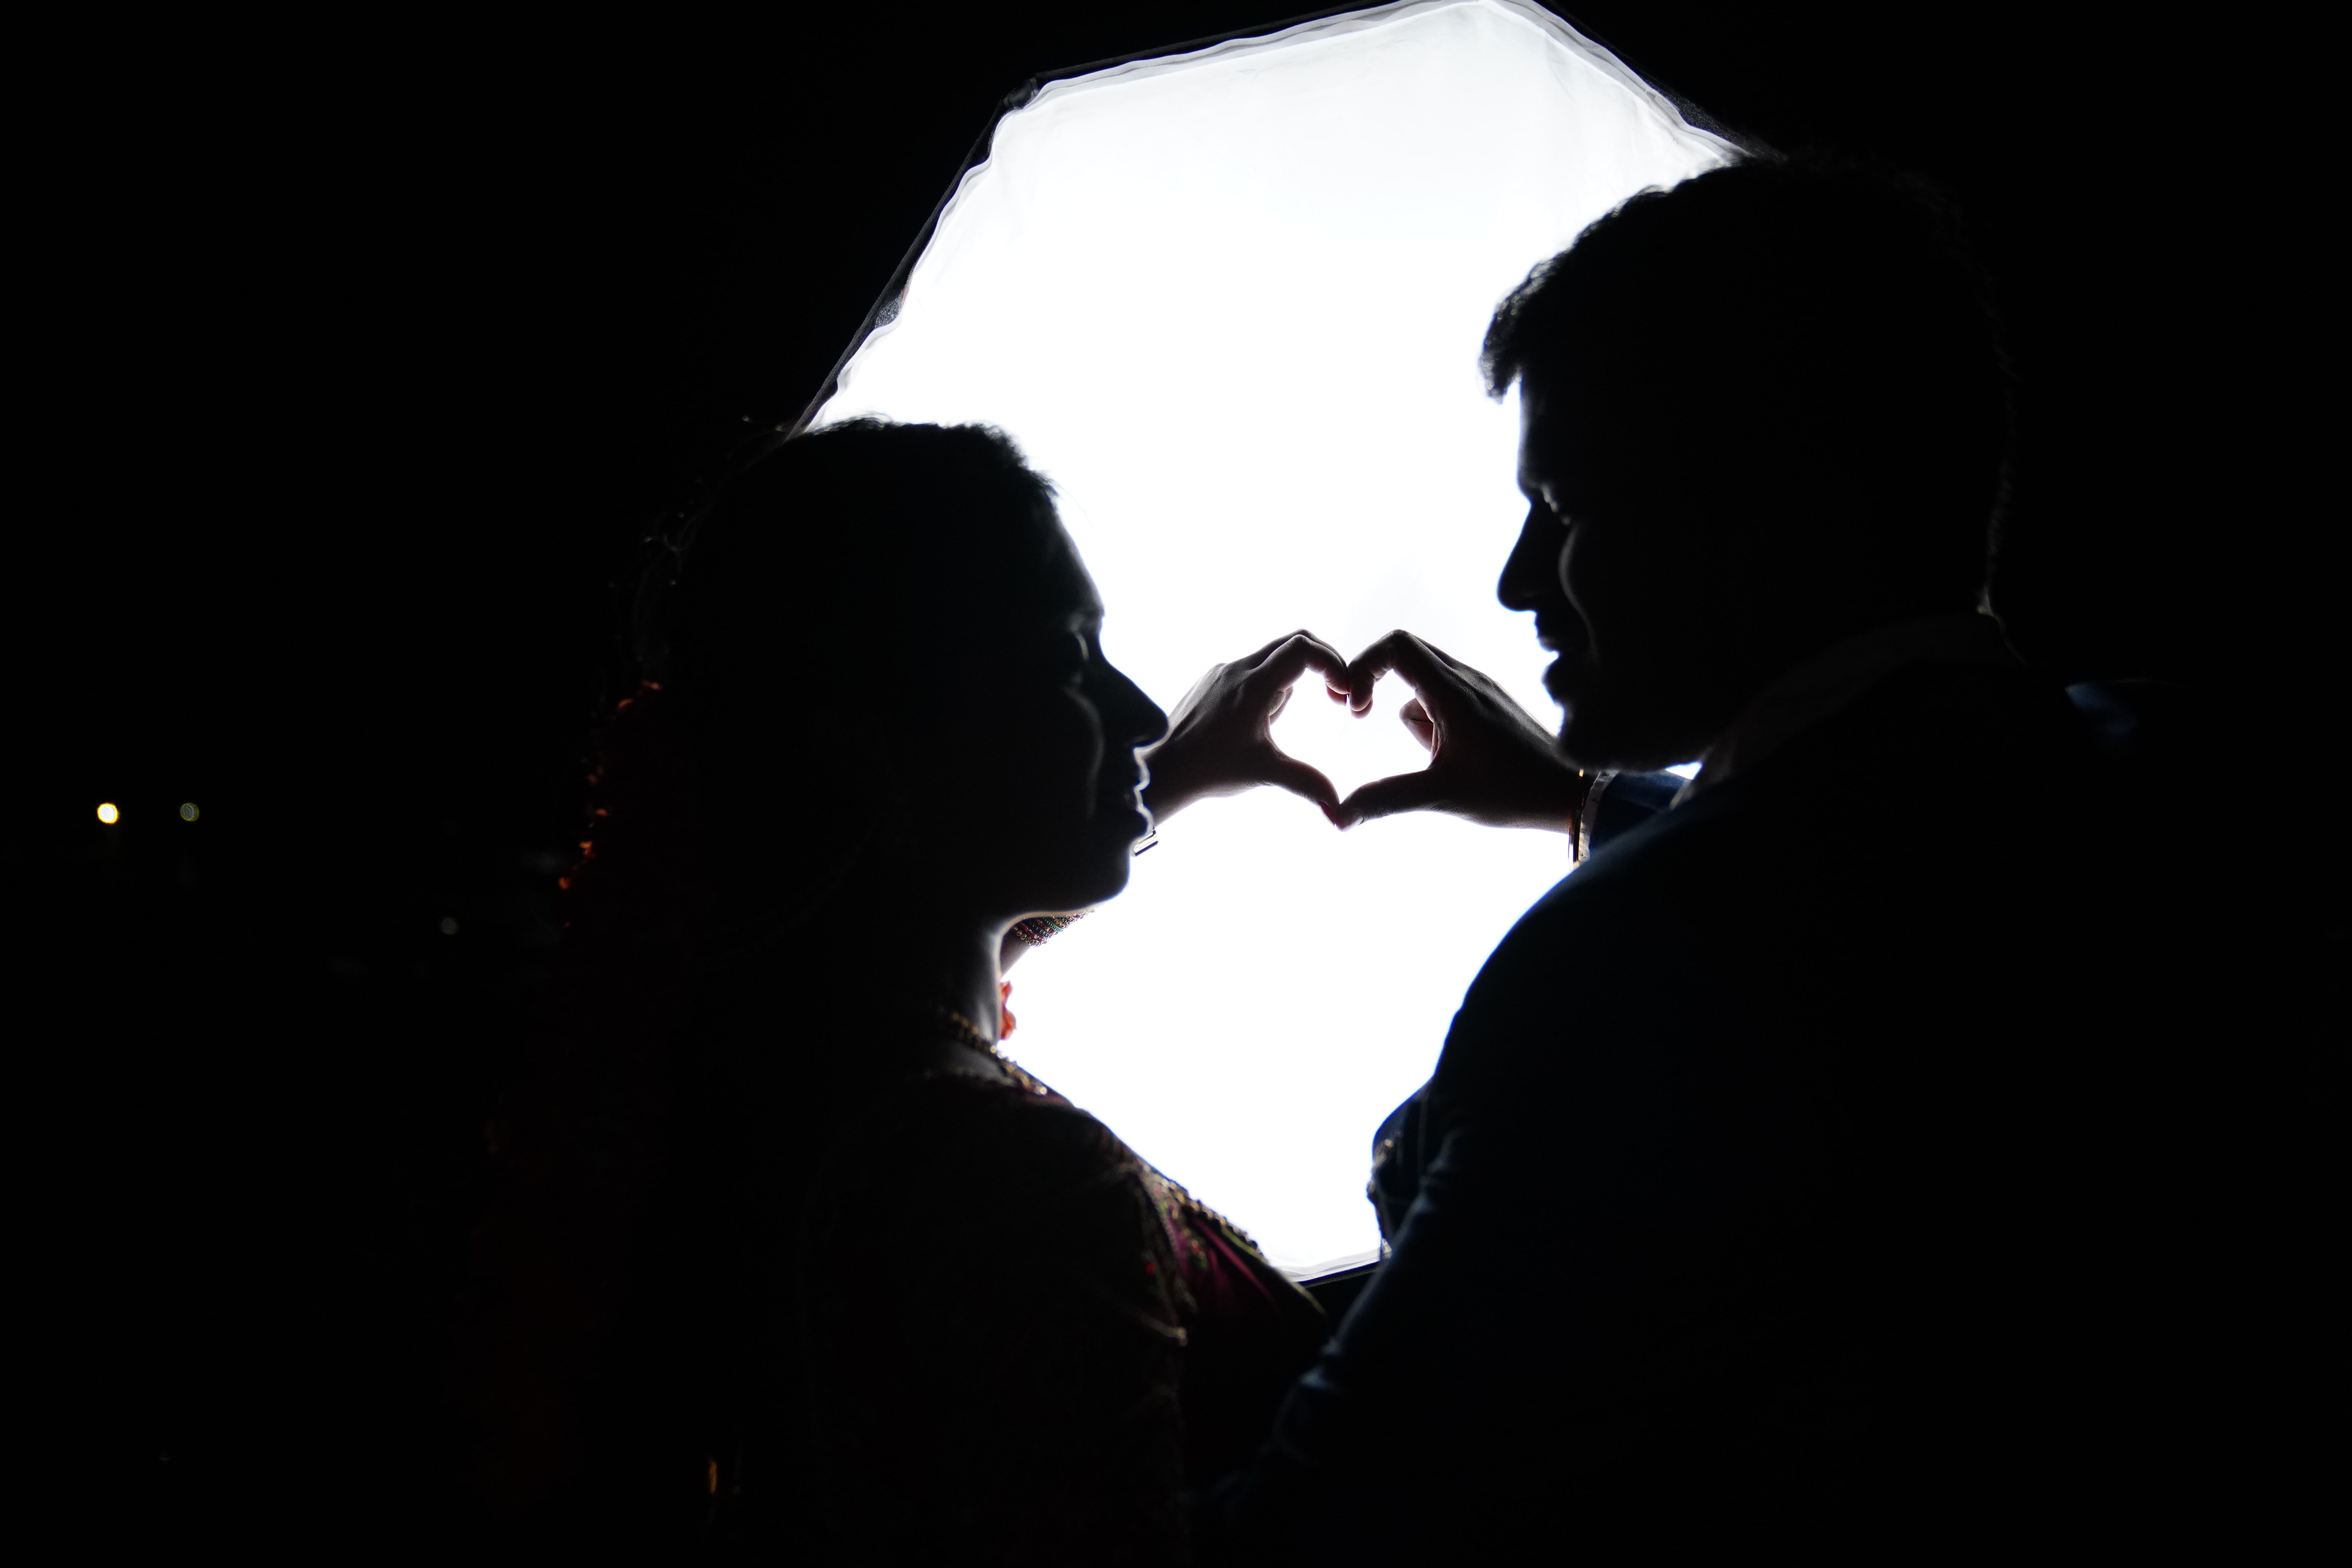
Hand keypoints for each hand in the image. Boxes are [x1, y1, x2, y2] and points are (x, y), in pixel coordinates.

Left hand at [1141, 630, 1353, 823]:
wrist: (1161, 770)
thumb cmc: (1208, 769)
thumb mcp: (1264, 773)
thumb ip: (1307, 783)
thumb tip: (1339, 810)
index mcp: (1253, 686)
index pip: (1302, 648)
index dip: (1332, 662)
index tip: (1342, 692)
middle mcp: (1237, 670)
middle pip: (1291, 644)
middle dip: (1320, 666)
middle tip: (1335, 697)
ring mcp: (1222, 673)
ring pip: (1271, 661)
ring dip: (1290, 684)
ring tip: (1276, 725)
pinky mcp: (1212, 681)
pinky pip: (1250, 672)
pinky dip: (1267, 688)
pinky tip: (1255, 725)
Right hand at [1331, 630, 1586, 830]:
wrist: (1570, 794)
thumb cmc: (1513, 791)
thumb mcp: (1443, 795)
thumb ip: (1386, 799)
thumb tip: (1336, 816)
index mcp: (1454, 691)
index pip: (1397, 645)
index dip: (1364, 665)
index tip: (1354, 706)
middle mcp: (1467, 680)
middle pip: (1406, 655)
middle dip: (1376, 682)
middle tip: (1360, 717)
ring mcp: (1479, 690)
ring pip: (1424, 682)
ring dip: (1411, 711)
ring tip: (1432, 756)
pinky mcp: (1487, 705)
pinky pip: (1444, 698)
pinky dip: (1432, 719)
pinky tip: (1448, 756)